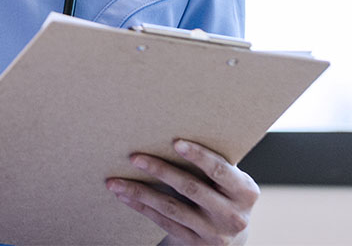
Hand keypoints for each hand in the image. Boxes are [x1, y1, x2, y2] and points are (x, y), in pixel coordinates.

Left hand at [106, 139, 258, 244]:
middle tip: (134, 157)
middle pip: (191, 188)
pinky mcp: (196, 244)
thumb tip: (172, 126)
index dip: (199, 156)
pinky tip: (124, 195)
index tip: (175, 143)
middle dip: (160, 171)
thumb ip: (212, 162)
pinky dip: (141, 207)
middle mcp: (234, 215)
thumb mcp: (228, 181)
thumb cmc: (222, 194)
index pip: (220, 171)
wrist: (229, 237)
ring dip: (140, 192)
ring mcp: (214, 233)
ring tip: (115, 181)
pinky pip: (164, 222)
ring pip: (172, 208)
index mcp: (246, 192)